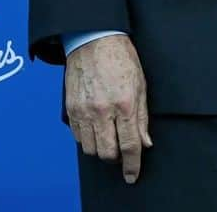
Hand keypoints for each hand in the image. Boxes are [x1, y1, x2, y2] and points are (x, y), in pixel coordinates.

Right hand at [65, 34, 151, 183]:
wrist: (94, 41)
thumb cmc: (122, 59)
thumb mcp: (141, 84)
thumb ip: (142, 117)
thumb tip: (145, 142)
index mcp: (125, 103)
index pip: (130, 145)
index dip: (133, 164)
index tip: (133, 175)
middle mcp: (103, 111)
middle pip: (107, 153)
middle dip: (116, 158)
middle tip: (122, 151)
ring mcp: (84, 111)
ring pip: (91, 149)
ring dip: (101, 149)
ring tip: (109, 137)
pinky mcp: (71, 110)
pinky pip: (78, 137)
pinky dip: (88, 139)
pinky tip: (96, 128)